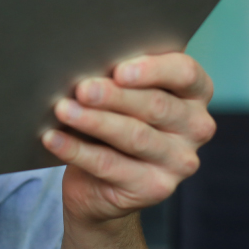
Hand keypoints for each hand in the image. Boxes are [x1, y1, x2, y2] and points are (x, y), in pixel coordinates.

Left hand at [41, 53, 215, 229]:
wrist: (100, 180)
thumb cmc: (112, 118)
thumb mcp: (120, 93)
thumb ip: (116, 77)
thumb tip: (83, 61)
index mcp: (193, 93)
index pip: (185, 73)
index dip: (153, 70)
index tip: (119, 70)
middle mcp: (195, 127)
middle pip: (156, 105)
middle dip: (114, 96)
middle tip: (82, 89)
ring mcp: (179, 161)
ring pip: (134, 136)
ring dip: (95, 121)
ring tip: (63, 109)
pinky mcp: (156, 188)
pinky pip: (110, 165)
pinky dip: (76, 150)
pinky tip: (53, 138)